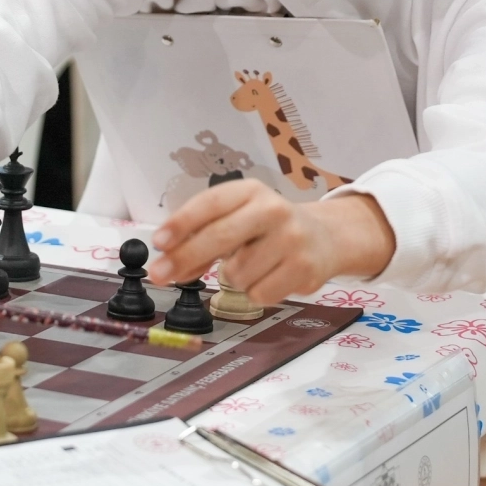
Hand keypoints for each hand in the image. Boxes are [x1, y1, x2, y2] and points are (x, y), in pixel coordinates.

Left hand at [148, 182, 394, 304]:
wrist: (326, 238)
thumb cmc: (269, 228)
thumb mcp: (239, 218)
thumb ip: (205, 235)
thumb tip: (171, 264)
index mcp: (251, 191)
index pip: (211, 203)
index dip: (182, 223)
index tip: (159, 242)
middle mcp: (273, 210)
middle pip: (220, 237)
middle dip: (184, 258)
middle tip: (160, 274)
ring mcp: (292, 239)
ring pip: (236, 274)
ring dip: (233, 278)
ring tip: (252, 265)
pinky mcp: (304, 269)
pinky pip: (258, 294)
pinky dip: (255, 292)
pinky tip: (268, 277)